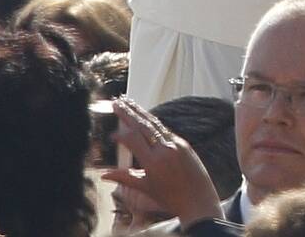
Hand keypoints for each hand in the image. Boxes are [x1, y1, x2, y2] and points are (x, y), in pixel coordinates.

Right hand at [104, 97, 222, 227]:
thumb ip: (124, 178)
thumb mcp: (145, 188)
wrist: (199, 202)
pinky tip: (146, 118)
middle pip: (143, 125)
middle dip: (128, 113)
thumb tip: (104, 175)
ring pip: (155, 124)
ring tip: (129, 103)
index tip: (112, 135)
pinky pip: (165, 130)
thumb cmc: (172, 199)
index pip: (132, 139)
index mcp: (153, 162)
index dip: (120, 134)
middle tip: (117, 102)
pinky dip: (153, 123)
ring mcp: (176, 145)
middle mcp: (165, 150)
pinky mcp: (185, 144)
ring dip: (141, 112)